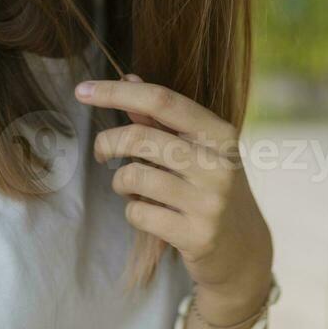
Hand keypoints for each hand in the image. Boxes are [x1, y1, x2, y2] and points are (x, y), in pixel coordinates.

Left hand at [75, 75, 273, 319]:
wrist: (245, 250)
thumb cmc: (212, 189)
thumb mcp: (199, 150)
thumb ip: (163, 117)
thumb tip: (128, 78)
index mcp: (221, 135)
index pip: (162, 101)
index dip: (117, 92)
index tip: (82, 90)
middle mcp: (220, 165)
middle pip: (141, 138)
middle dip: (108, 142)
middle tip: (101, 151)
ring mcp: (210, 203)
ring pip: (135, 176)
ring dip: (121, 181)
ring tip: (130, 187)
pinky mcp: (196, 236)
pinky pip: (138, 213)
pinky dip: (132, 211)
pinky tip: (147, 213)